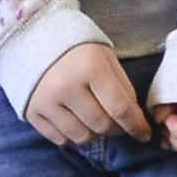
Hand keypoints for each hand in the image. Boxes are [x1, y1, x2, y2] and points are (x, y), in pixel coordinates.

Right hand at [23, 39, 151, 149]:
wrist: (32, 38)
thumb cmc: (76, 47)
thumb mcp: (105, 57)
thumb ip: (122, 86)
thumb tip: (134, 116)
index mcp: (90, 68)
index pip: (120, 109)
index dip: (136, 126)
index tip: (145, 135)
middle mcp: (66, 87)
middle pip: (102, 126)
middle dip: (117, 129)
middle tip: (120, 124)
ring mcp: (46, 102)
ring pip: (81, 137)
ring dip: (95, 134)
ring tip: (96, 121)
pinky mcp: (31, 112)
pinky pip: (60, 139)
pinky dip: (73, 136)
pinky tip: (76, 122)